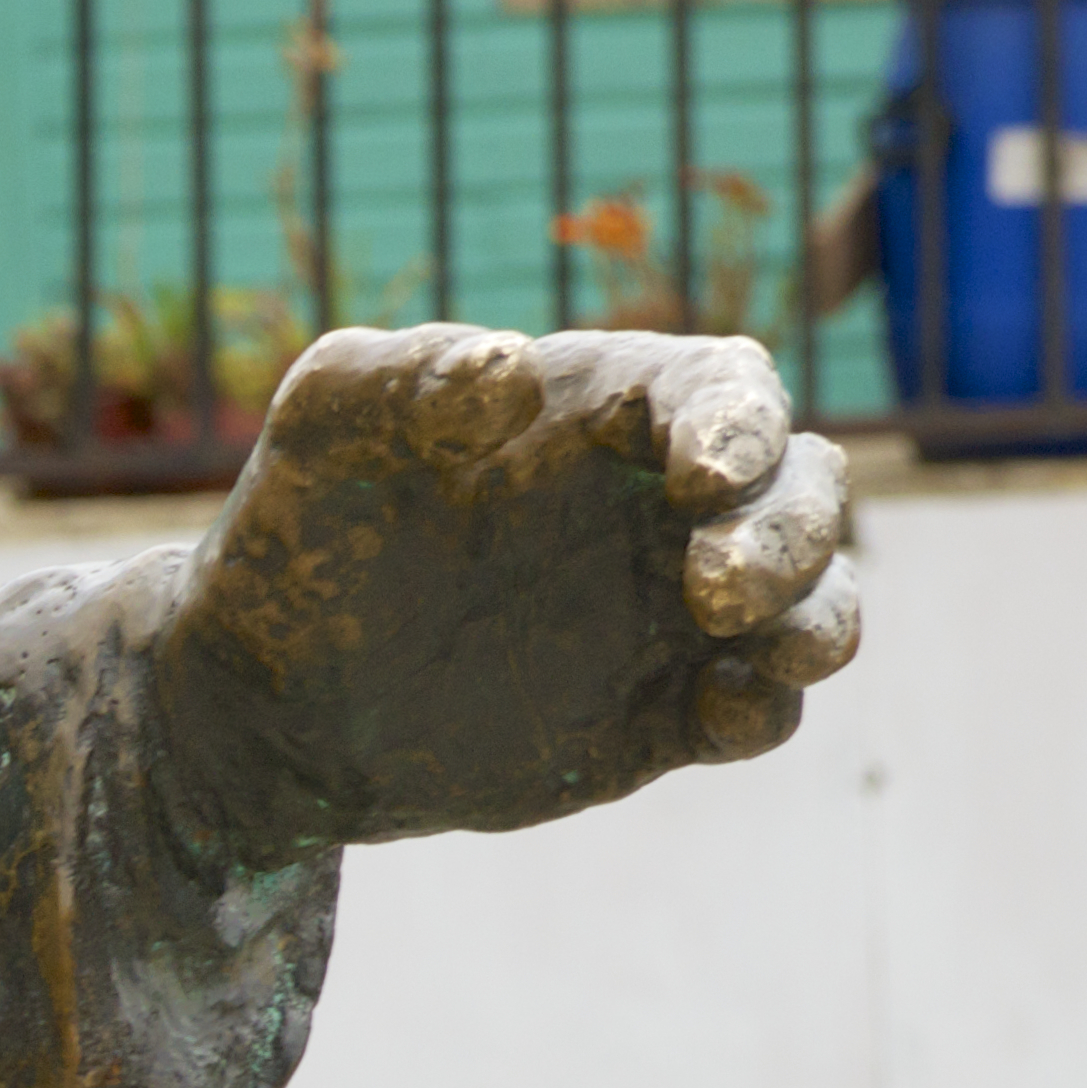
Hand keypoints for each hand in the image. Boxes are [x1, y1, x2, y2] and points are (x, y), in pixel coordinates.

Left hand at [138, 326, 859, 860]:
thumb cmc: (303, 529)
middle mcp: (664, 504)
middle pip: (801, 486)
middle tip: (718, 589)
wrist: (271, 698)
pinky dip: (764, 710)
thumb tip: (507, 368)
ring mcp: (675, 612)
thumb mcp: (325, 429)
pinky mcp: (664, 712)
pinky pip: (758, 709)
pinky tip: (715, 719)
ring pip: (809, 597)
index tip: (703, 474)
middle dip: (793, 528)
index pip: (723, 389)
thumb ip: (402, 379)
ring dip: (815, 614)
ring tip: (772, 649)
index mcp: (606, 411)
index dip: (740, 423)